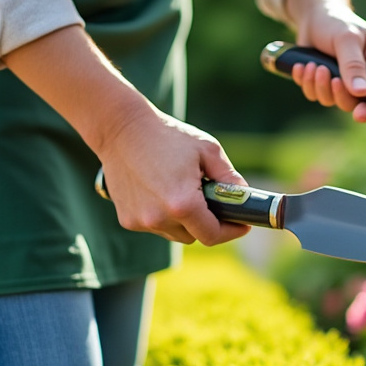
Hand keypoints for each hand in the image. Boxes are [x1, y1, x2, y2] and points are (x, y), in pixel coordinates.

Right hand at [1, 25, 249, 245]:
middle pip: (195, 236)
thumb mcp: (207, 150)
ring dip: (184, 221)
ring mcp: (141, 222)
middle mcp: (160, 219)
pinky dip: (164, 216)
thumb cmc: (167, 136)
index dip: (231, 231)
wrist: (120, 129)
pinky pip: (155, 226)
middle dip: (208, 223)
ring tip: (184, 192)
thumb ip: (230, 177)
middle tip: (214, 203)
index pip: (213, 235)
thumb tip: (245, 197)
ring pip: (174, 233)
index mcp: (183, 204)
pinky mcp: (127, 219)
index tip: (242, 224)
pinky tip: (162, 192)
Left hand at [284, 0, 365, 122]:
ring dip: (320, 86)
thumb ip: (353, 65)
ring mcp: (348, 82)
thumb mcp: (347, 39)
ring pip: (334, 101)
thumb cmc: (336, 22)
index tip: (358, 114)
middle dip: (337, 93)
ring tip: (312, 65)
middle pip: (357, 103)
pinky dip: (308, 83)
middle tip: (325, 73)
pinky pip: (317, 95)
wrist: (314, 17)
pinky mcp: (329, 84)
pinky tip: (302, 66)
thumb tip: (362, 93)